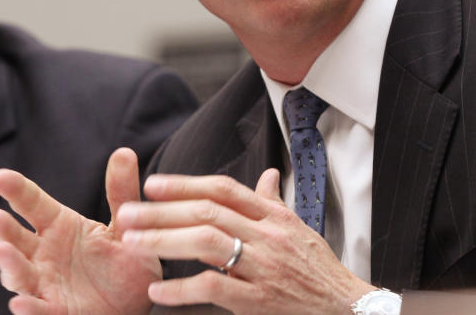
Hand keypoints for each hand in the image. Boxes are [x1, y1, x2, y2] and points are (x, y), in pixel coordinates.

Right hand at [0, 148, 160, 314]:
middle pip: (15, 237)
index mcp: (59, 226)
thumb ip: (121, 193)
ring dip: (9, 264)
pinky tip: (20, 302)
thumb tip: (125, 152)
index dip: (16, 190)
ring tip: (3, 252)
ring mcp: (45, 283)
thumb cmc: (124, 264)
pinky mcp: (53, 311)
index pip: (31, 203)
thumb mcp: (125, 227)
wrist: (137, 305)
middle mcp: (44, 253)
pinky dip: (27, 307)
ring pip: (19, 272)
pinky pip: (37, 310)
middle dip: (2, 228)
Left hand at [115, 169, 375, 314]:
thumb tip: (266, 174)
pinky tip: (158, 291)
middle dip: (162, 212)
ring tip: (132, 243)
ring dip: (164, 242)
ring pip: (208, 243)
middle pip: (208, 212)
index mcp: (274, 216)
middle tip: (126, 214)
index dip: (185, 183)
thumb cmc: (320, 271)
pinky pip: (216, 289)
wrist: (348, 310)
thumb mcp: (299, 230)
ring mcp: (265, 268)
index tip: (152, 184)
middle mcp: (269, 236)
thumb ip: (273, 202)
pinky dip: (183, 290)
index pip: (224, 189)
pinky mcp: (261, 302)